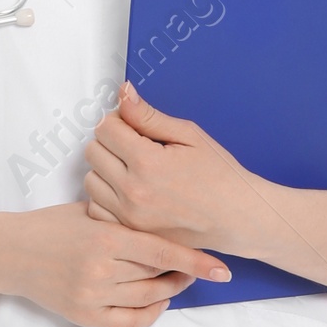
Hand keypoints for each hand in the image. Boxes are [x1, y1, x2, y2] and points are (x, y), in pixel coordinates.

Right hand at [0, 200, 230, 326]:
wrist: (10, 251)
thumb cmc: (51, 225)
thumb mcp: (89, 211)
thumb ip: (124, 218)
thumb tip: (166, 221)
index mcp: (105, 237)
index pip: (163, 252)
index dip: (196, 261)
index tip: (220, 269)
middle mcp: (101, 269)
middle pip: (158, 276)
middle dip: (183, 272)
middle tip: (198, 266)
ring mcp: (92, 296)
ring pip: (148, 299)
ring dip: (170, 291)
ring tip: (179, 280)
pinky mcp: (83, 315)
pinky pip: (128, 322)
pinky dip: (150, 315)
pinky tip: (159, 303)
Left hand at [84, 83, 257, 252]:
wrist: (236, 217)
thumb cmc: (220, 177)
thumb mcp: (189, 136)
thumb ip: (149, 116)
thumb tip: (124, 94)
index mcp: (147, 162)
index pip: (105, 128)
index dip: (119, 121)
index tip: (132, 126)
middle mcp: (133, 191)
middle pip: (93, 151)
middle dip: (110, 143)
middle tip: (134, 147)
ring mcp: (129, 216)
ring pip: (91, 180)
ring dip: (106, 170)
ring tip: (133, 171)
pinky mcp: (129, 232)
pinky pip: (96, 209)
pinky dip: (106, 198)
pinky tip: (127, 192)